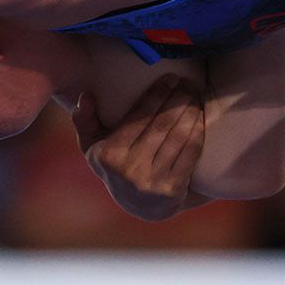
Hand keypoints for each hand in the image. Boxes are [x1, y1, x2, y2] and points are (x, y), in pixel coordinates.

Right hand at [73, 78, 206, 221]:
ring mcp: (153, 181)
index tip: (171, 78)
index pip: (139, 116)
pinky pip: (190, 153)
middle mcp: (130, 168)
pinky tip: (200, 117)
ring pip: (178, 136)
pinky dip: (198, 131)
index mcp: (110, 154)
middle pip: (162, 124)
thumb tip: (86, 96)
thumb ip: (84, 120)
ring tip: (195, 96)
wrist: (142, 207)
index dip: (158, 93)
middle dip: (178, 99)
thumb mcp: (92, 146)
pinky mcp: (174, 189)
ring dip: (191, 112)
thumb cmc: (116, 166)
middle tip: (188, 83)